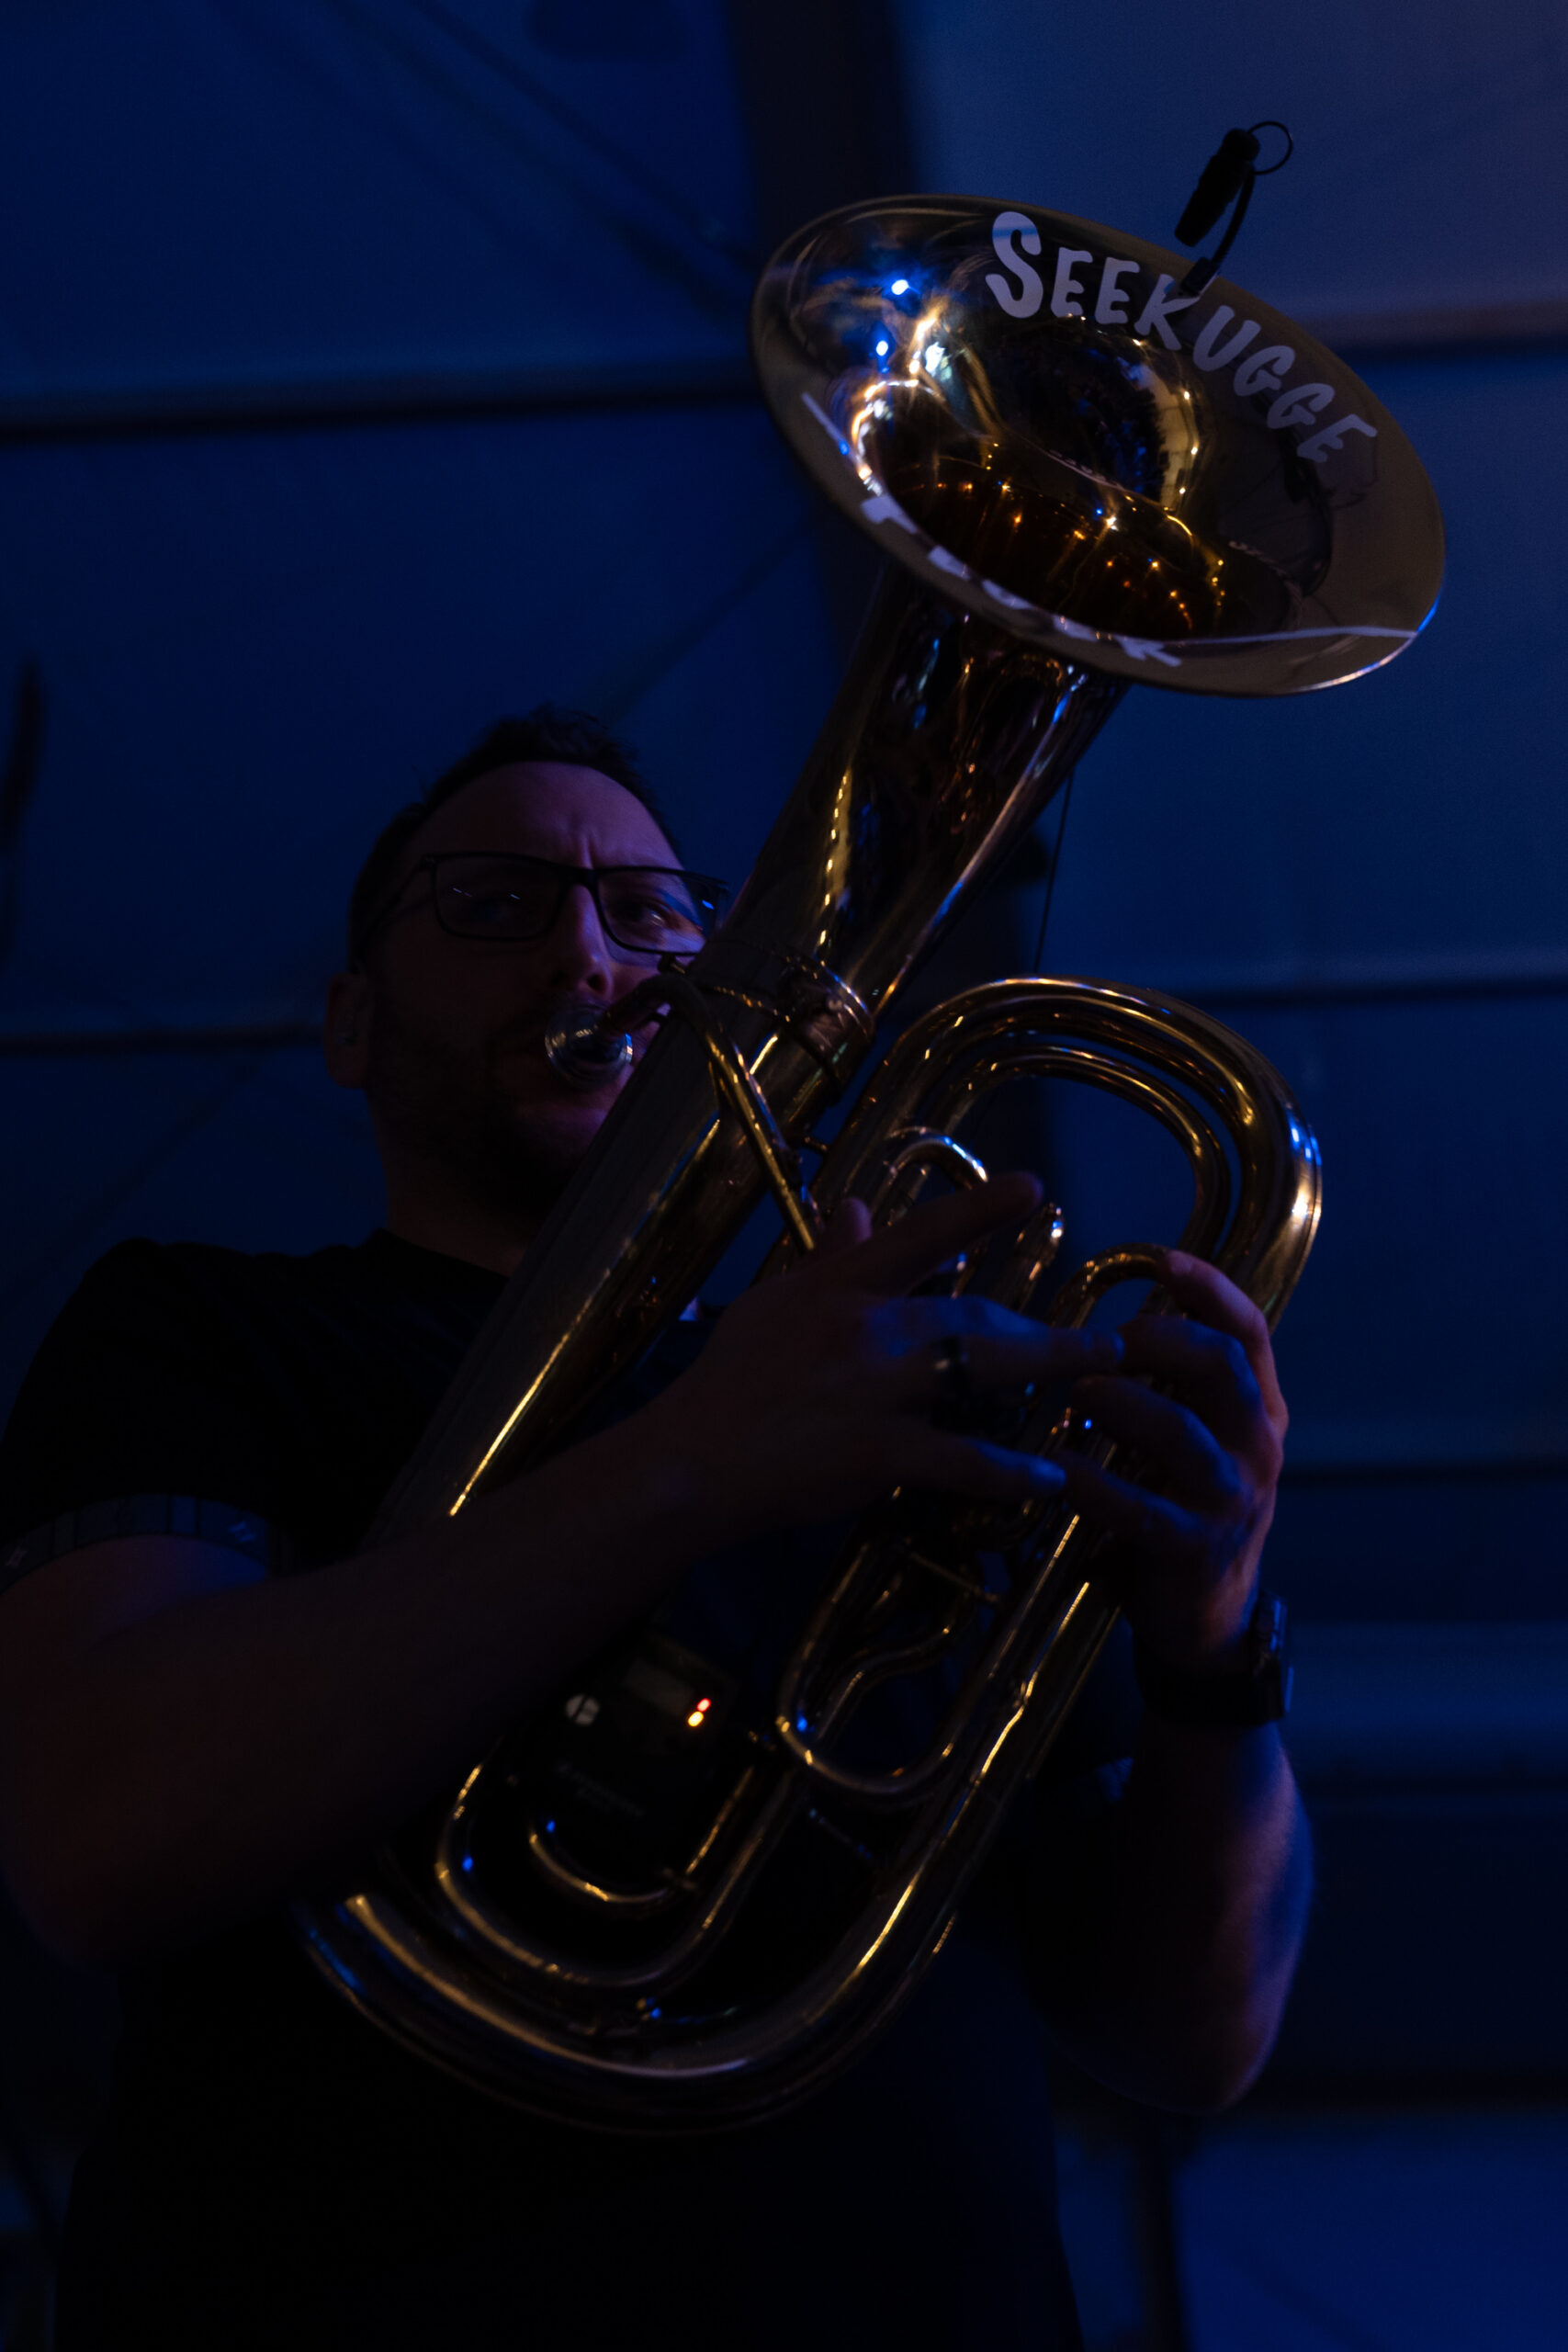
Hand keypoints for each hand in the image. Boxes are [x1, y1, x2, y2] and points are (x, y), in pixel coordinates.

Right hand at [642, 1173, 1122, 1544]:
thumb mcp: (773, 1304)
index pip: (918, 1236)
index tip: (1034, 1187)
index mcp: (838, 1288)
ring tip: (1101, 1372)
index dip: (978, 1210)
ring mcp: (873, 1391)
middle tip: (1101, 1336)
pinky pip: (960, 1460)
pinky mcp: (876, 1454)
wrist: (688, 1461)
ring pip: (980, 1370)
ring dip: (1050, 1369)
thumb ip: (830, 1260)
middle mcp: (864, 1329)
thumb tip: (862, 1207)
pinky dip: (1009, 1472)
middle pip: (970, 1312)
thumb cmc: (728, 1382)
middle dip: (1041, 1325)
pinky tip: (1048, 1477)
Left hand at [1057, 1251, 1287, 1671]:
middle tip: (1102, 1337)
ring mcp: (1233, 1499)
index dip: (1211, 1289)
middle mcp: (1257, 1445)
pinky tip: (1059, 1468)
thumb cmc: (1180, 1506)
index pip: (1250, 1332)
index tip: (1163, 1260)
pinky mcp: (1196, 1548)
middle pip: (1221, 1366)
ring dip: (1122, 1403)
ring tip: (1076, 1391)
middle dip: (1156, 1339)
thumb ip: (1166, 1386)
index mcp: (1257, 1408)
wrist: (1203, 1615)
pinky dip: (1095, 1484)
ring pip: (1181, 1433)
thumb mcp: (1187, 1437)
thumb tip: (1101, 1322)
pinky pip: (1142, 1509)